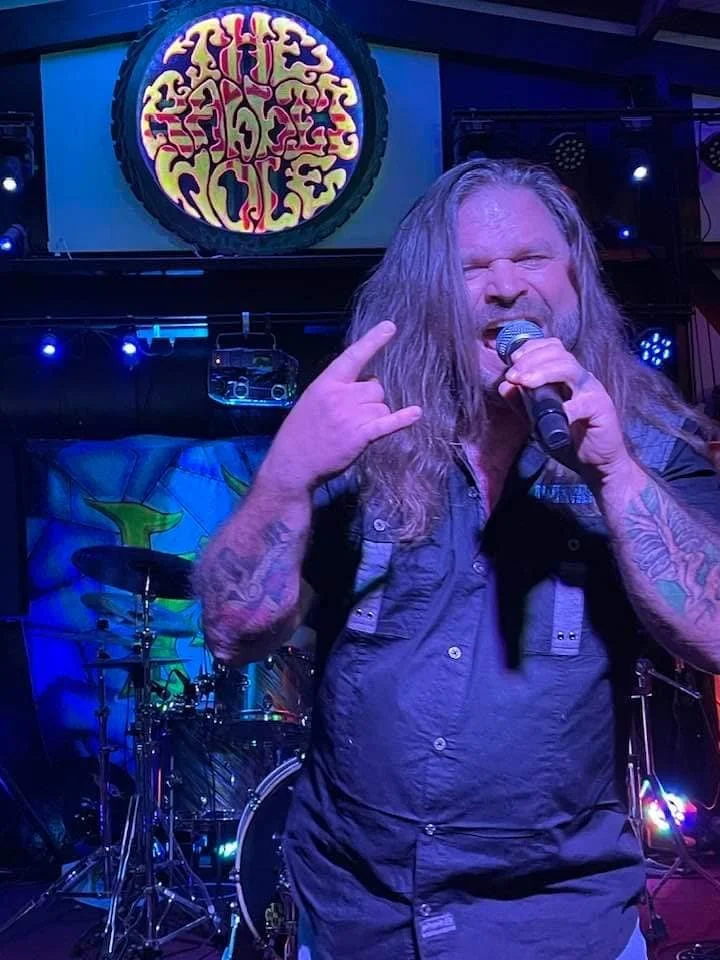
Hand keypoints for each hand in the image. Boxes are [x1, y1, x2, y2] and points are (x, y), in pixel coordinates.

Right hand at [262, 321, 422, 491]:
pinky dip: (403, 418)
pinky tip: (416, 413)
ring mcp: (351, 415)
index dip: (373, 340)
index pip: (353, 356)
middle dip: (371, 399)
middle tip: (354, 416)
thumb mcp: (312, 400)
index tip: (390, 326)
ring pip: (382, 407)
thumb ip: (336, 389)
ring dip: (376, 417)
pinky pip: (388, 422)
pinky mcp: (361, 436)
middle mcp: (341, 395)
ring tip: (355, 430)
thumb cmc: (301, 432)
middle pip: (376, 387)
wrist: (292, 463)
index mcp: (326, 383)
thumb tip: (365, 384)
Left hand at [497, 337, 631, 485]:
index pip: (552, 349)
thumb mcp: (538, 421)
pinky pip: (583, 404)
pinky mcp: (602, 409)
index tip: (512, 360)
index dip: (531, 349)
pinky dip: (565, 408)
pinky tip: (552, 414)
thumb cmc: (569, 439)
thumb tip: (504, 385)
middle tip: (513, 374)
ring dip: (543, 373)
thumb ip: (522, 404)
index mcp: (567, 377)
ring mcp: (593, 391)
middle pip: (559, 354)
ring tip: (524, 382)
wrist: (596, 464)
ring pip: (570, 369)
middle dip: (532, 360)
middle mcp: (581, 379)